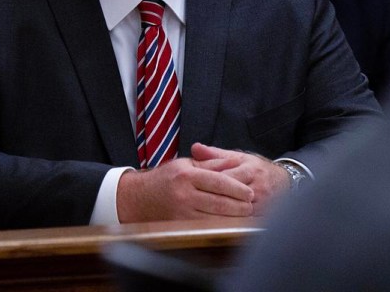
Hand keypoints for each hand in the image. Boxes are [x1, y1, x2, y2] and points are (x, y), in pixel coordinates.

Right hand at [116, 154, 254, 222]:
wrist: (138, 198)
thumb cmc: (164, 179)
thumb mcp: (185, 165)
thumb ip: (210, 164)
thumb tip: (234, 162)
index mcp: (186, 176)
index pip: (218, 182)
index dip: (237, 188)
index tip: (249, 192)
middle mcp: (184, 194)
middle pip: (219, 202)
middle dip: (239, 206)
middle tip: (251, 205)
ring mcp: (181, 213)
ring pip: (214, 218)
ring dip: (233, 218)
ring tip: (245, 215)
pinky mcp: (179, 226)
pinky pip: (205, 227)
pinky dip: (219, 226)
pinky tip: (229, 225)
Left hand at [190, 143, 289, 214]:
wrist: (282, 182)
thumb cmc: (256, 168)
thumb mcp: (238, 158)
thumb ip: (215, 154)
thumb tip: (195, 148)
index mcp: (250, 170)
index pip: (225, 178)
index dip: (207, 183)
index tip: (192, 186)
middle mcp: (258, 187)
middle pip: (230, 196)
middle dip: (211, 199)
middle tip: (193, 202)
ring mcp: (263, 204)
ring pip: (237, 212)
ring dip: (220, 213)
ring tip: (201, 213)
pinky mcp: (264, 217)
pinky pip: (244, 222)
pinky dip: (230, 222)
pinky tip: (216, 223)